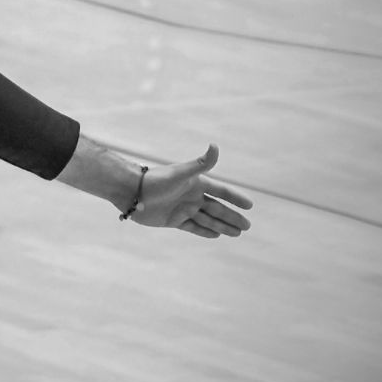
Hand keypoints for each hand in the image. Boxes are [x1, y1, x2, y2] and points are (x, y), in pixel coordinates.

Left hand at [133, 144, 252, 237]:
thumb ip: (200, 163)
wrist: (132, 192)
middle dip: (233, 217)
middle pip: (217, 209)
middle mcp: (191, 196)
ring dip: (223, 226)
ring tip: (238, 233)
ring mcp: (183, 209)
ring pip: (208, 220)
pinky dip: (205, 231)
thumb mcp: (181, 173)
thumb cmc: (156, 180)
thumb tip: (215, 146)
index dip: (235, 198)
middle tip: (248, 226)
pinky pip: (193, 227)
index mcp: (196, 184)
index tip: (250, 206)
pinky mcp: (173, 220)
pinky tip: (216, 235)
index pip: (221, 192)